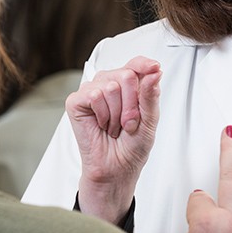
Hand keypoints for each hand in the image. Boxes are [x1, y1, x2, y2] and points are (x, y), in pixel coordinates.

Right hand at [67, 56, 161, 222]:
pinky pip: (94, 95)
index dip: (144, 64)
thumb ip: (151, 95)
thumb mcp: (150, 120)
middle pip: (126, 74)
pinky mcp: (76, 101)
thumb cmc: (132, 146)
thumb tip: (154, 72)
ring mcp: (91, 90)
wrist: (116, 168)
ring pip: (110, 85)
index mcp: (128, 86)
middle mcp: (109, 83)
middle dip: (132, 104)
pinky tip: (101, 125)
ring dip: (117, 113)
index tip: (155, 68)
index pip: (135, 64)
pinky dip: (103, 114)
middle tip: (128, 123)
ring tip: (114, 126)